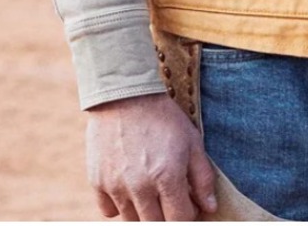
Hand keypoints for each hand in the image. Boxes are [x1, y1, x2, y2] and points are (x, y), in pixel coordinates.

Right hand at [86, 92, 216, 220]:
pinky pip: (109, 211)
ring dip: (145, 212)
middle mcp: (140, 187)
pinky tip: (130, 186)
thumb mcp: (192, 141)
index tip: (190, 204)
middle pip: (156, 224)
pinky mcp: (97, 182)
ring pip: (132, 220)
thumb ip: (203, 177)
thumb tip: (209, 208)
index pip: (180, 220)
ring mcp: (116, 186)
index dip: (189, 215)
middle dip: (167, 214)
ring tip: (152, 189)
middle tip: (171, 196)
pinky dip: (120, 205)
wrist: (126, 96)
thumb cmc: (164, 118)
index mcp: (167, 177)